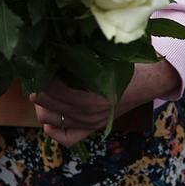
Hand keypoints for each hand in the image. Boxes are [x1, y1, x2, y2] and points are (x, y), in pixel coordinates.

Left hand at [30, 60, 180, 146]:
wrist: (149, 80)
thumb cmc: (125, 63)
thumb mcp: (104, 56)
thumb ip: (79, 55)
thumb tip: (49, 47)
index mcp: (92, 97)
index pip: (53, 89)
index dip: (40, 74)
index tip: (35, 60)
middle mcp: (89, 116)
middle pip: (46, 104)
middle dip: (36, 87)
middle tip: (34, 71)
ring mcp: (90, 124)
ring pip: (49, 119)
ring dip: (41, 104)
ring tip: (41, 87)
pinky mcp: (92, 129)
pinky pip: (66, 138)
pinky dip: (54, 129)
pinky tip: (49, 119)